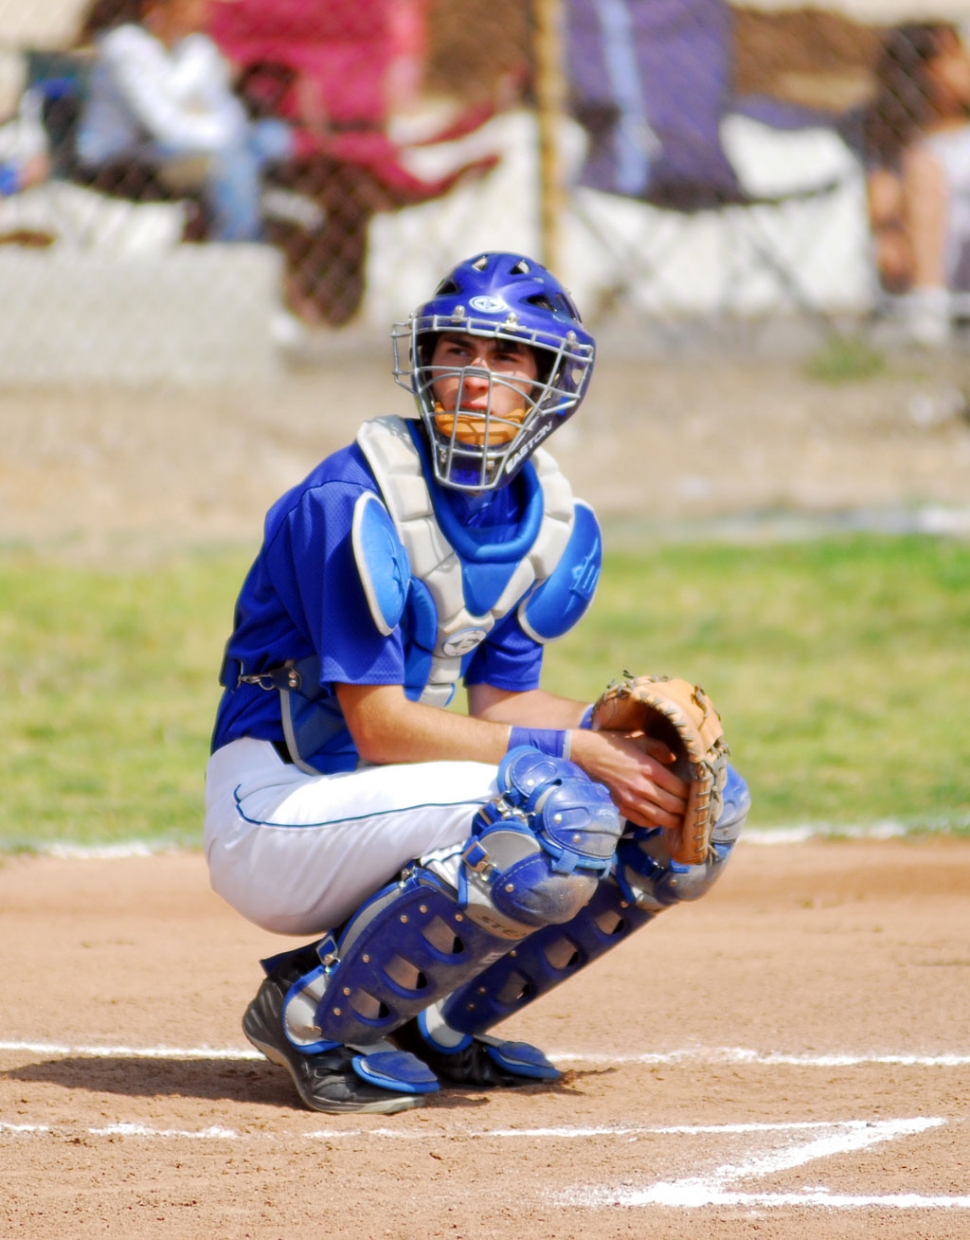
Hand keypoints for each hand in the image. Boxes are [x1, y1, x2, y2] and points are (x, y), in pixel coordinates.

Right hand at [569, 728, 687, 830]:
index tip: (695, 794)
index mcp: (650, 769)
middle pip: (673, 806)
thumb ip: (661, 749)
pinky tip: (660, 819)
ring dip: (673, 821)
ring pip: (660, 819)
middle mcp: (642, 787)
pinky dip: (655, 823)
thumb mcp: (641, 740)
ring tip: (681, 820)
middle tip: (692, 809)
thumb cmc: (616, 745)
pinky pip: (643, 821)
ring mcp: (631, 800)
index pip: (679, 789)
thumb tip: (674, 760)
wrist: (589, 754)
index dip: (690, 794)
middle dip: (685, 810)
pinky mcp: (622, 807)